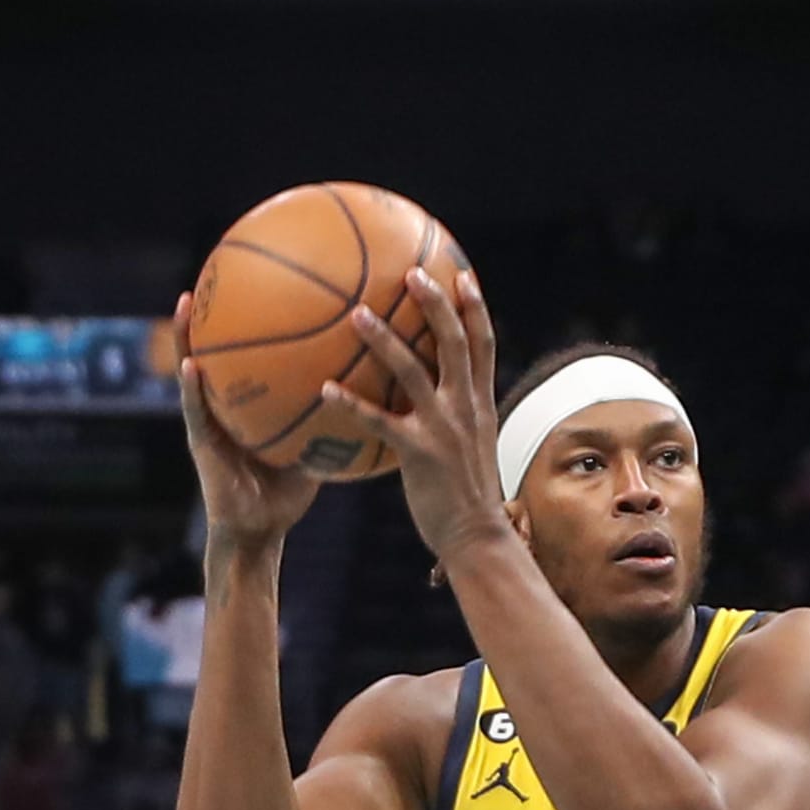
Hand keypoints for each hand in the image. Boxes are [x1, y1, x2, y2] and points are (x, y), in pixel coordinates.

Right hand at [174, 294, 320, 549]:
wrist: (258, 535)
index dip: (250, 320)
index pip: (248, 355)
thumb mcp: (313, 454)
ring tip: (188, 302)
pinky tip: (190, 364)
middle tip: (218, 270)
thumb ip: (331, 425)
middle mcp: (224, 406)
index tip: (258, 279)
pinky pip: (196, 410)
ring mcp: (208, 422)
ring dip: (187, 337)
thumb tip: (371, 397)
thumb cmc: (284, 498)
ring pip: (195, 371)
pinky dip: (191, 388)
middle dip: (217, 313)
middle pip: (218, 351)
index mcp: (248, 406)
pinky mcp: (201, 444)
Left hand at [324, 267, 505, 563]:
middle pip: (455, 343)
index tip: (462, 275)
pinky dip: (352, 403)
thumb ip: (456, 419)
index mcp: (480, 405)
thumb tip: (434, 403)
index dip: (475, 308)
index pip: (483, 346)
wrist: (477, 538)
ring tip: (357, 313)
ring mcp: (444, 428)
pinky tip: (325, 389)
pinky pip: (380, 421)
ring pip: (414, 371)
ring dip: (385, 339)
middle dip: (435, 303)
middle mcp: (465, 408)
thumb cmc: (468, 498)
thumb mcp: (472, 449)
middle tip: (412, 271)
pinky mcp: (420, 453)